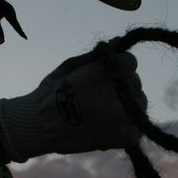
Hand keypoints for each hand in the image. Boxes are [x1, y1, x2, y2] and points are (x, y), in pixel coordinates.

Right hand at [0, 50, 146, 161]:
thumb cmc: (53, 92)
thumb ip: (98, 54)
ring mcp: (129, 115)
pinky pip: (136, 126)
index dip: (114, 68)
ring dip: (124, 107)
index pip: (130, 62)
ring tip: (99, 114)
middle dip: (119, 87)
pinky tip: (105, 127)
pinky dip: (124, 127)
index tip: (100, 79)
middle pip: (134, 83)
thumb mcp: (72, 65)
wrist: (40, 126)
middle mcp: (123, 91)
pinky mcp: (129, 136)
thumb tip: (118, 41)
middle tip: (95, 99)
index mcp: (110, 70)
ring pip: (138, 104)